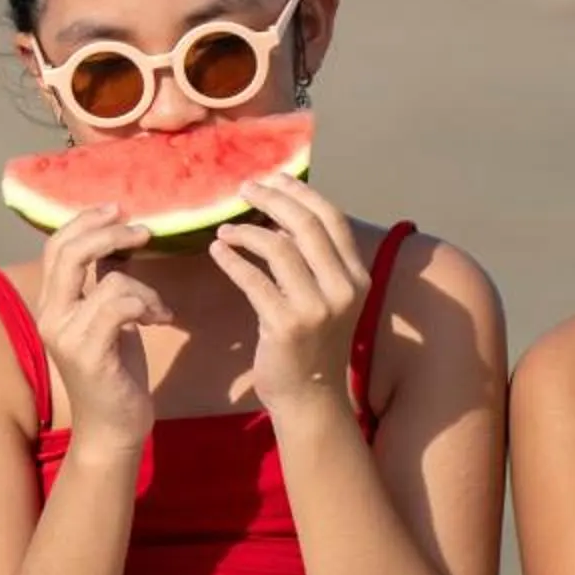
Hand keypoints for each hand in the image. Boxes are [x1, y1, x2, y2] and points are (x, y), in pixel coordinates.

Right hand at [33, 207, 167, 449]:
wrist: (114, 429)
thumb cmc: (115, 373)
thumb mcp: (108, 318)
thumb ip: (103, 282)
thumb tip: (118, 239)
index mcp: (52, 305)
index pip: (56, 246)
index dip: (85, 221)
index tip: (118, 209)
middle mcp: (51, 317)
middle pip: (70, 253)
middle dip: (110, 232)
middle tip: (143, 230)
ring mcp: (67, 336)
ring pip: (110, 281)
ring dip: (146, 289)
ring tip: (159, 311)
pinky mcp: (89, 354)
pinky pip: (122, 307)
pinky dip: (149, 306)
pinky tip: (160, 321)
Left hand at [207, 173, 370, 424]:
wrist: (309, 397)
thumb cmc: (312, 342)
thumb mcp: (325, 297)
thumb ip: (313, 259)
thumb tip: (281, 213)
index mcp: (357, 276)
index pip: (331, 218)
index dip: (300, 192)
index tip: (273, 177)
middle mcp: (343, 288)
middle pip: (305, 225)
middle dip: (272, 199)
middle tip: (244, 189)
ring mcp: (316, 308)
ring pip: (278, 248)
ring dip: (246, 231)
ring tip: (225, 229)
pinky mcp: (286, 325)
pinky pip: (253, 279)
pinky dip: (231, 260)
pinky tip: (218, 251)